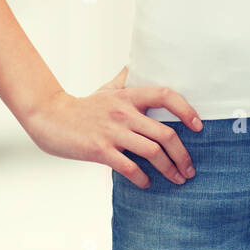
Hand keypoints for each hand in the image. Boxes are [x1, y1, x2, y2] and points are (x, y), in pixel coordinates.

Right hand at [22, 66, 202, 188]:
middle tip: (189, 170)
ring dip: (169, 169)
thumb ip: (124, 80)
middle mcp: (123, 112)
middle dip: (182, 154)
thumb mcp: (106, 90)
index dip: (186, 109)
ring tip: (176, 179)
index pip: (165, 95)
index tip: (198, 126)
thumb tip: (135, 65)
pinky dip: (143, 178)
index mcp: (128, 96)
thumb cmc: (82, 107)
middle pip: (165, 133)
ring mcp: (112, 132)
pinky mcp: (100, 150)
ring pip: (152, 151)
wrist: (51, 118)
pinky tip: (147, 184)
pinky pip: (129, 167)